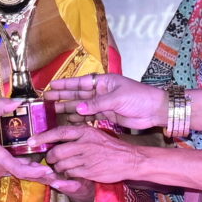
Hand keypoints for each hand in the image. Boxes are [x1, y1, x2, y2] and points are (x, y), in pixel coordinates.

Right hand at [0, 100, 83, 194]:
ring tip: (44, 164)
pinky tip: (17, 159)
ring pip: (15, 172)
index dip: (37, 172)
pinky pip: (6, 173)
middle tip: (57, 170)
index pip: (20, 170)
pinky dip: (13, 167)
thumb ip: (0, 107)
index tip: (50, 171)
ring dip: (27, 168)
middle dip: (40, 172)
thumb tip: (18, 100)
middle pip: (23, 173)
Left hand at [31, 123, 147, 185]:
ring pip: (61, 165)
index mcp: (85, 131)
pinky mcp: (89, 171)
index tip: (31, 141)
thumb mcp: (95, 134)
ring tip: (62, 167)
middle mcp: (85, 143)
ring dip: (58, 168)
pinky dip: (68, 175)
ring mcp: (87, 158)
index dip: (43, 137)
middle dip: (50, 158)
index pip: (59, 132)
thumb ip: (78, 135)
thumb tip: (58, 137)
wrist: (130, 160)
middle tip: (50, 160)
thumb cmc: (111, 147)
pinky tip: (73, 172)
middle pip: (57, 151)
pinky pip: (70, 174)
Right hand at [46, 72, 164, 131]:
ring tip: (53, 111)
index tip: (51, 85)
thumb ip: (97, 104)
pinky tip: (70, 119)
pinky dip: (80, 118)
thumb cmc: (139, 98)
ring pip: (82, 105)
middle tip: (47, 100)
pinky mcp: (108, 115)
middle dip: (62, 96)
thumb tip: (77, 108)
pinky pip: (90, 115)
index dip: (66, 84)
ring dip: (69, 108)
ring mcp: (104, 103)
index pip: (81, 82)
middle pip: (78, 94)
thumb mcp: (117, 99)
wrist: (155, 111)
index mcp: (104, 82)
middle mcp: (102, 91)